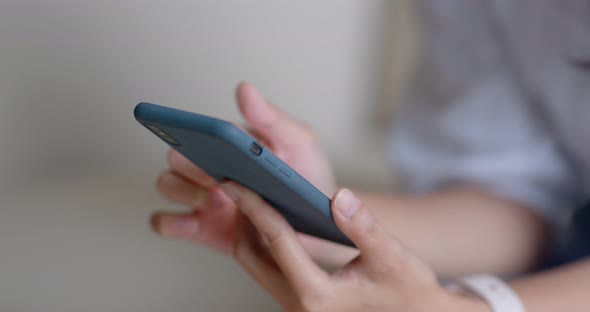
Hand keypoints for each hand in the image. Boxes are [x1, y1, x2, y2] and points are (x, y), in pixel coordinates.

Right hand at [151, 82, 339, 255]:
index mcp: (228, 143)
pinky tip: (194, 222)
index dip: (191, 132)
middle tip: (217, 175)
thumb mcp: (298, 143)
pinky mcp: (200, 228)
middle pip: (176, 157)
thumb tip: (244, 89)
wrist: (318, 223)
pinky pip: (165, 222)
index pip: (196, 130)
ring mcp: (202, 197)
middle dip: (191, 165)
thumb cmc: (306, 178)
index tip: (203, 140)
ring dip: (184, 190)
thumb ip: (271, 118)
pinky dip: (170, 221)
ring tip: (216, 200)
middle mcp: (209, 166)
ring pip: (167, 185)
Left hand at [221, 183, 489, 311]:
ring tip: (252, 196)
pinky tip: (271, 218)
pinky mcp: (299, 303)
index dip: (254, 206)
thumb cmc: (409, 291)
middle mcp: (298, 306)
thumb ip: (364, 226)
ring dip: (250, 231)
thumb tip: (340, 196)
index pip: (276, 241)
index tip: (236, 181)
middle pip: (251, 256)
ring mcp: (295, 307)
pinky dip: (263, 243)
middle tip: (239, 183)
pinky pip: (267, 269)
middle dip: (243, 218)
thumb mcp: (392, 257)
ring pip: (255, 265)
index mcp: (317, 295)